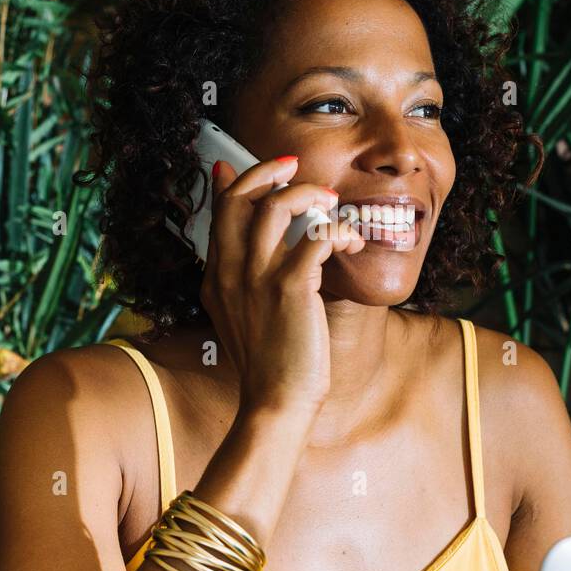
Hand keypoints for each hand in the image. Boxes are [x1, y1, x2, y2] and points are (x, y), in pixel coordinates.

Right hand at [199, 156, 364, 416]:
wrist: (275, 403)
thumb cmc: (269, 364)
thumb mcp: (241, 317)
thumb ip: (242, 280)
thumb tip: (252, 252)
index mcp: (218, 277)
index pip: (221, 210)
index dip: (238, 179)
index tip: (256, 167)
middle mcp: (232, 272)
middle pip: (240, 197)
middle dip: (269, 171)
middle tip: (295, 167)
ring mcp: (259, 278)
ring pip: (277, 206)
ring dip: (310, 194)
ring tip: (332, 203)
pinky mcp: (291, 289)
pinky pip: (318, 236)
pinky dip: (340, 231)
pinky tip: (352, 245)